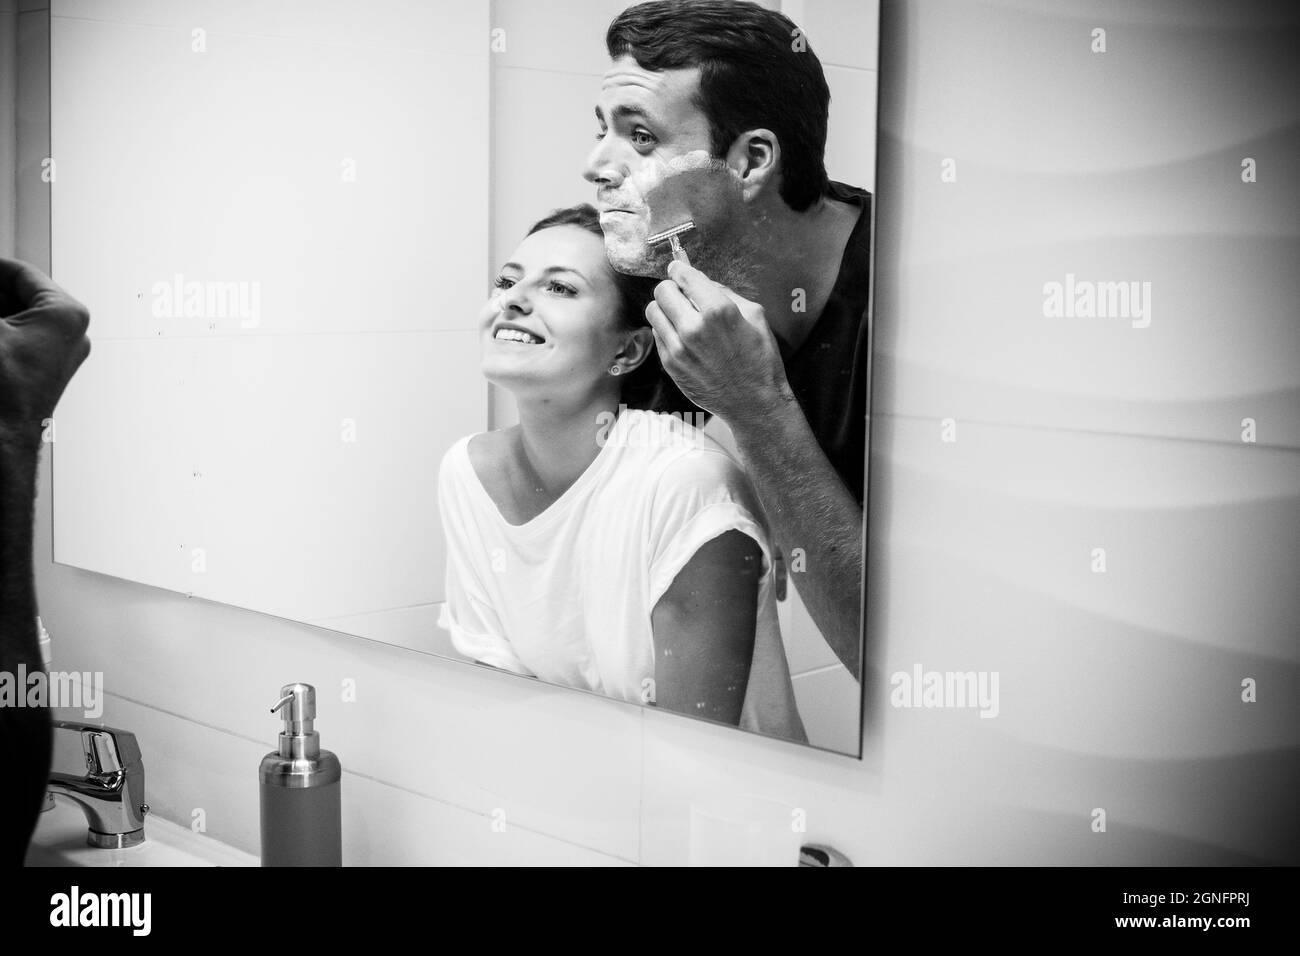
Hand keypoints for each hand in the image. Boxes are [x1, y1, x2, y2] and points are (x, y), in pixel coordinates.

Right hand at [0, 259, 90, 442]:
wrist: (5, 436)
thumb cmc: (4, 389)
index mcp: (65, 313)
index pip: (20, 273)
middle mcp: (73, 329)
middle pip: (20, 293)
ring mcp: (64, 349)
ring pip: (20, 314)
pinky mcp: (49, 365)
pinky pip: (22, 335)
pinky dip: (3, 330)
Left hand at [645, 260, 790, 422]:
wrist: (754, 402)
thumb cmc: (760, 359)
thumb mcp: (755, 316)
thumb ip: (726, 293)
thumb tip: (702, 282)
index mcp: (718, 310)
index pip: (683, 276)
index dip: (679, 269)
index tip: (679, 269)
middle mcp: (693, 328)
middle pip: (662, 291)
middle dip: (672, 289)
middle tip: (683, 295)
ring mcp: (678, 349)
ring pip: (653, 312)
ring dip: (665, 309)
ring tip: (681, 316)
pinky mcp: (671, 365)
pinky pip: (657, 335)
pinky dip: (666, 330)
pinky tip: (683, 336)